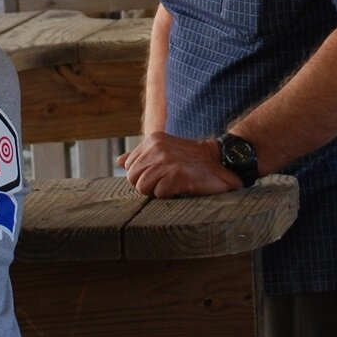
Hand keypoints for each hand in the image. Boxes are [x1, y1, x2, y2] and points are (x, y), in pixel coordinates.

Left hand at [118, 132, 240, 197]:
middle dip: (146, 185)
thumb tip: (118, 160)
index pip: (128, 166)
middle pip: (132, 178)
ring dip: (157, 191)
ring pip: (142, 187)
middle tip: (164, 181)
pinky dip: (168, 195)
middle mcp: (157, 148)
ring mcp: (166, 161)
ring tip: (172, 183)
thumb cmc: (189, 159)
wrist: (218, 161)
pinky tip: (180, 186)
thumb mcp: (163, 150)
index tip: (158, 173)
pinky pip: (158, 193)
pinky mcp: (176, 175)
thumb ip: (140, 155)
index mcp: (152, 141)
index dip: (141, 174)